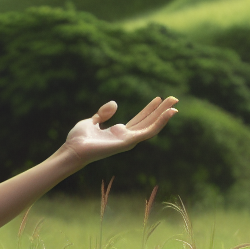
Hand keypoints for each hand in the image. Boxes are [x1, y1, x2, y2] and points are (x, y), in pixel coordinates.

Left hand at [57, 96, 177, 168]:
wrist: (73, 150)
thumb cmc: (79, 139)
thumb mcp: (91, 121)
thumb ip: (103, 113)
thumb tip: (115, 104)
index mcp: (119, 132)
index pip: (139, 119)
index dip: (149, 109)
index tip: (158, 98)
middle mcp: (127, 137)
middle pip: (148, 121)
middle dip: (161, 110)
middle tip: (174, 98)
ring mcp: (129, 140)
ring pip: (152, 126)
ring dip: (164, 115)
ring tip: (175, 103)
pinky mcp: (129, 142)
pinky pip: (149, 132)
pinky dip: (160, 122)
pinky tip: (169, 113)